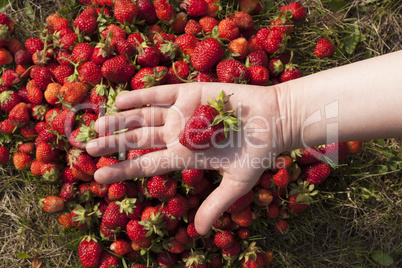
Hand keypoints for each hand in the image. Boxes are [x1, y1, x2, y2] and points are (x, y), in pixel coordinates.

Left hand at [86, 82, 285, 234]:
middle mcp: (177, 134)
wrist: (274, 120)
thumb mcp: (237, 182)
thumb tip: (199, 232)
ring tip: (97, 124)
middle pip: (138, 139)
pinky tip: (120, 100)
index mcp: (185, 156)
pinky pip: (159, 94)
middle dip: (113, 143)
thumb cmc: (257, 152)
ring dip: (120, 120)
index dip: (122, 169)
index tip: (97, 176)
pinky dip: (140, 96)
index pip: (146, 165)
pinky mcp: (190, 93)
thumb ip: (216, 204)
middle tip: (87, 146)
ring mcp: (181, 113)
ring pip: (143, 116)